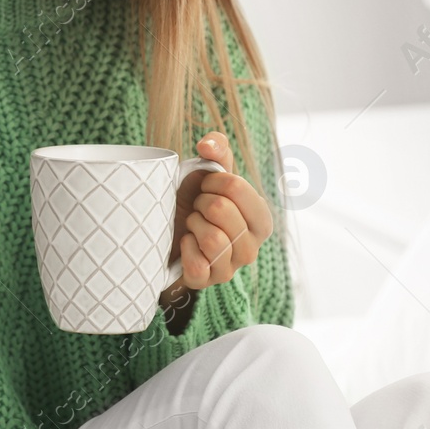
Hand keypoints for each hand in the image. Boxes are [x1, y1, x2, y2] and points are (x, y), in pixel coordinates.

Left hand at [163, 132, 274, 300]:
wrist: (168, 230)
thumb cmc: (194, 200)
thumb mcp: (207, 172)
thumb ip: (216, 149)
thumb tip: (207, 145)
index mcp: (261, 220)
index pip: (237, 188)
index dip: (214, 181)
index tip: (207, 186)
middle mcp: (252, 248)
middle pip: (221, 210)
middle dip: (201, 202)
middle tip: (198, 207)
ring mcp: (231, 269)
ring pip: (213, 239)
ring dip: (193, 224)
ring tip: (192, 223)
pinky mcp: (207, 283)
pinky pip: (198, 265)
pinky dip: (185, 248)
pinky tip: (186, 242)